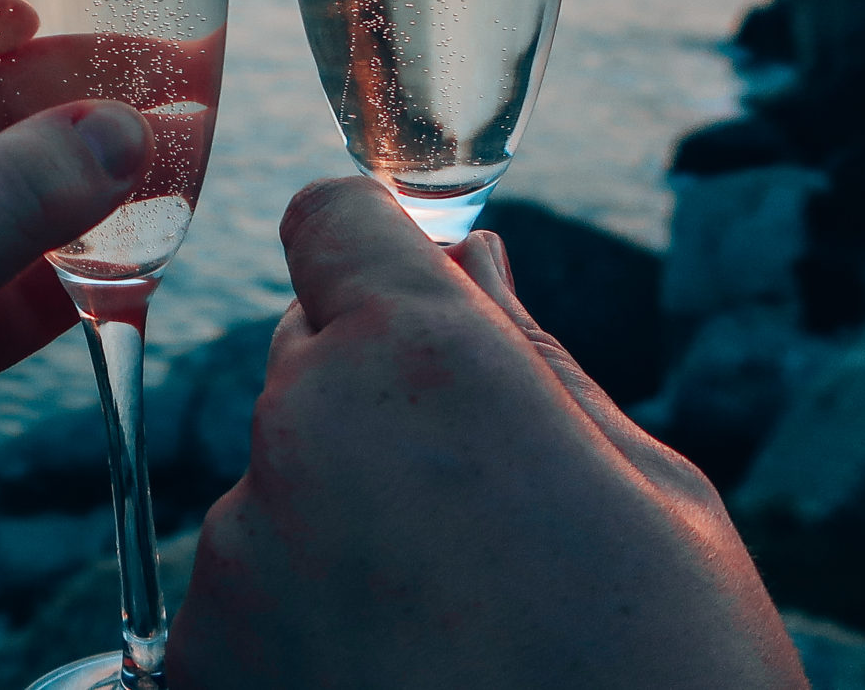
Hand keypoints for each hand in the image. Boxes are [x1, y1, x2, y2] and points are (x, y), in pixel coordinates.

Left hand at [170, 177, 804, 689]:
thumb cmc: (673, 688)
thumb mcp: (660, 510)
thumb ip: (537, 368)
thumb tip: (475, 271)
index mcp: (418, 364)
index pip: (334, 222)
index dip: (382, 258)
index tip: (426, 311)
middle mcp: (295, 434)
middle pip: (306, 361)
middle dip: (378, 408)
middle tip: (489, 526)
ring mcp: (231, 562)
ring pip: (277, 492)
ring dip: (345, 534)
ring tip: (461, 642)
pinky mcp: (191, 669)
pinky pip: (246, 608)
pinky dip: (304, 638)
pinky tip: (402, 686)